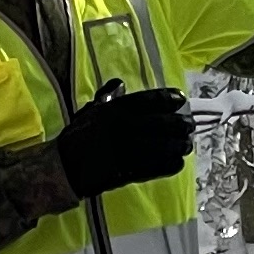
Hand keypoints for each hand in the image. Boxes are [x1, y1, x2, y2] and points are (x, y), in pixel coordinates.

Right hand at [57, 81, 194, 196]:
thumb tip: (120, 82)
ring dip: (179, 145)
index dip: (168, 98)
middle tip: (189, 125)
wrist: (65, 167)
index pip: (149, 100)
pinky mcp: (130, 171)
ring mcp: (128, 151)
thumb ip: (108, 96)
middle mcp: (125, 128)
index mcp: (115, 110)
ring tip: (187, 144)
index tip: (180, 99)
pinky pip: (156, 167)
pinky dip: (170, 165)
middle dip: (179, 124)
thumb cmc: (78, 136)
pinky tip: (178, 162)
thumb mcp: (90, 110)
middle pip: (162, 123)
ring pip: (163, 146)